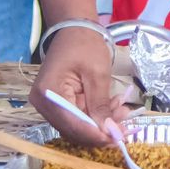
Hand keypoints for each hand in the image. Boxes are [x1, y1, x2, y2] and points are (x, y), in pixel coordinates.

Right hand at [30, 28, 117, 145]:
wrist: (74, 29)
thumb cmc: (85, 45)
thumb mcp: (97, 74)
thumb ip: (101, 105)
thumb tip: (109, 133)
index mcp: (48, 94)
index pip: (72, 124)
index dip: (96, 135)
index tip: (118, 140)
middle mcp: (43, 104)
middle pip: (74, 129)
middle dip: (101, 130)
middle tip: (126, 128)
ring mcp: (50, 105)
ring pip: (78, 125)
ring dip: (101, 123)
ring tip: (123, 111)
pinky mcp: (58, 104)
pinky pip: (78, 117)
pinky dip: (96, 115)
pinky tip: (114, 107)